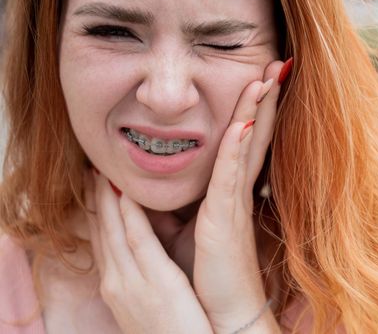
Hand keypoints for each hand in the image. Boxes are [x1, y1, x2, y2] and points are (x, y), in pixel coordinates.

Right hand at [84, 172, 212, 333]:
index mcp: (117, 286)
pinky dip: (130, 216)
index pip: (102, 242)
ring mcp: (132, 282)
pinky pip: (139, 240)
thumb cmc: (173, 327)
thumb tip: (141, 249)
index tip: (94, 190)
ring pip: (114, 232)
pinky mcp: (157, 281)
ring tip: (103, 174)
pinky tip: (126, 194)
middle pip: (102, 233)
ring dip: (107, 201)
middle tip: (91, 172)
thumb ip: (140, 272)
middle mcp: (118, 282)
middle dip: (96, 202)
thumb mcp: (146, 298)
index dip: (97, 214)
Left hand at [85, 59, 287, 333]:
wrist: (224, 312)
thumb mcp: (183, 228)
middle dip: (265, 99)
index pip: (244, 141)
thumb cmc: (206, 273)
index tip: (260, 79)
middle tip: (278, 65)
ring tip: (268, 78)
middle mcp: (237, 191)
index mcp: (229, 192)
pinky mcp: (226, 218)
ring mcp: (234, 202)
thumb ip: (175, 200)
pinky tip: (244, 122)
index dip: (254, 110)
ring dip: (258, 111)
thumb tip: (150, 180)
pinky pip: (231, 176)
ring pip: (247, 146)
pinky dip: (237, 148)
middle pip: (254, 134)